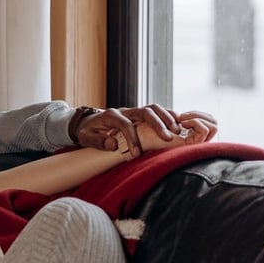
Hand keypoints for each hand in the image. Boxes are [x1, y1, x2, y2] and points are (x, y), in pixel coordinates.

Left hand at [76, 105, 216, 157]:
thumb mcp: (86, 137)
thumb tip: (113, 144)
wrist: (88, 121)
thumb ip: (98, 141)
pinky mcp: (139, 114)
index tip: (137, 154)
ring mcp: (133, 111)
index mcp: (111, 115)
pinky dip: (167, 116)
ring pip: (153, 108)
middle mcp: (124, 110)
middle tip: (168, 138)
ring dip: (166, 118)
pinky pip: (156, 111)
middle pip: (145, 111)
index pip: (125, 124)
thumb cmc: (88, 131)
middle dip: (157, 124)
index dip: (132, 138)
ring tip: (177, 131)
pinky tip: (178, 125)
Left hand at [133, 113, 216, 151]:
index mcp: (192, 136)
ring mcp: (195, 145)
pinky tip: (181, 124)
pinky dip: (196, 122)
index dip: (200, 115)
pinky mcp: (191, 146)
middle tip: (182, 118)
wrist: (138, 139)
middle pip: (215, 124)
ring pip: (214, 126)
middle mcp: (196, 141)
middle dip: (200, 115)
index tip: (182, 116)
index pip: (211, 122)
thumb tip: (189, 115)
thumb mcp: (169, 121)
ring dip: (198, 118)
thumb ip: (181, 120)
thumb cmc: (147, 130)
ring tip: (182, 121)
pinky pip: (205, 130)